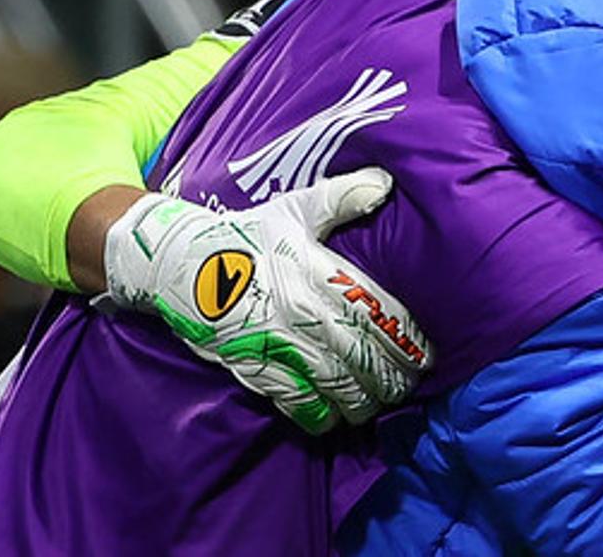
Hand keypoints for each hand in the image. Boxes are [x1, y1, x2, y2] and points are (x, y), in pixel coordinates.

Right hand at [103, 168, 431, 433]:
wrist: (177, 263)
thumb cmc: (245, 235)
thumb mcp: (294, 209)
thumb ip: (342, 198)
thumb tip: (385, 183)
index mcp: (317, 271)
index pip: (376, 311)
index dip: (405, 339)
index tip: (426, 354)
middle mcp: (302, 309)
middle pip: (361, 354)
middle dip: (391, 377)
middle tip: (409, 386)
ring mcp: (277, 342)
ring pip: (335, 383)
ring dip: (363, 400)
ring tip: (379, 404)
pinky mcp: (252, 366)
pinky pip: (295, 401)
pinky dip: (320, 415)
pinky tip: (336, 419)